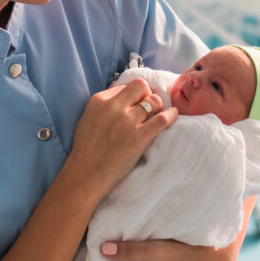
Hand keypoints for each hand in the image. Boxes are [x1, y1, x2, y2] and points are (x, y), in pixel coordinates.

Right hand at [68, 78, 175, 195]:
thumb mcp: (88, 117)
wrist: (86, 174)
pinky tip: (173, 114)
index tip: (138, 102)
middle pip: (141, 86)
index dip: (134, 94)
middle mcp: (114, 107)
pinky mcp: (139, 137)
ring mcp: (127, 122)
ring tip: (158, 113)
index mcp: (99, 100)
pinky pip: (162, 119)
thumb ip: (104, 104)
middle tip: (149, 105)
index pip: (126, 86)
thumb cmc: (86, 149)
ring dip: (158, 106)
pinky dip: (171, 115)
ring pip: (154, 101)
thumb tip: (122, 92)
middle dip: (147, 93)